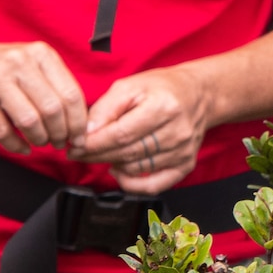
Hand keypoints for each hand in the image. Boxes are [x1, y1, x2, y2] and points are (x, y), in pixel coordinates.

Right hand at [0, 35, 86, 155]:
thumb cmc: (4, 69)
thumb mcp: (34, 65)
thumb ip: (57, 88)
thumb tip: (83, 127)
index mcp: (40, 54)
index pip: (71, 95)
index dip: (78, 124)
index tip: (78, 139)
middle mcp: (18, 62)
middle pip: (52, 109)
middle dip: (60, 134)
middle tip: (58, 143)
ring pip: (29, 121)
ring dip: (39, 139)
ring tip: (39, 141)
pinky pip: (2, 130)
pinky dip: (16, 145)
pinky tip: (21, 146)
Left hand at [80, 65, 216, 193]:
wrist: (197, 95)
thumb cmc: (161, 88)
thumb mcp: (129, 86)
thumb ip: (105, 109)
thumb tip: (86, 132)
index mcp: (163, 107)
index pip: (121, 134)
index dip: (93, 143)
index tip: (74, 145)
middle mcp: (177, 132)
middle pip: (127, 153)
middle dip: (96, 155)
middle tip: (77, 152)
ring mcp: (183, 152)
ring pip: (136, 169)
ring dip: (111, 164)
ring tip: (98, 154)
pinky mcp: (185, 166)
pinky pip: (154, 186)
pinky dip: (131, 184)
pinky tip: (118, 170)